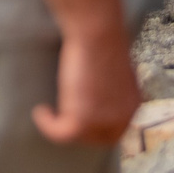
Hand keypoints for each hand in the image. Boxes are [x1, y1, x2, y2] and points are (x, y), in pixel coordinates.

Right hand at [32, 27, 140, 145]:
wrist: (97, 33)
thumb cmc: (103, 39)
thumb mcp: (115, 67)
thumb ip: (113, 85)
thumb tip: (98, 88)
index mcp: (133, 104)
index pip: (116, 130)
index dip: (97, 128)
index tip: (79, 116)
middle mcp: (122, 118)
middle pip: (99, 139)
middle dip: (80, 131)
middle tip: (61, 117)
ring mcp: (102, 121)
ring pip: (78, 137)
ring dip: (62, 126)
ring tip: (48, 113)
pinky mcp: (81, 120)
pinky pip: (60, 133)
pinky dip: (47, 124)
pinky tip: (41, 111)